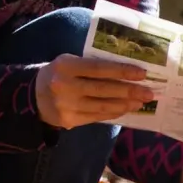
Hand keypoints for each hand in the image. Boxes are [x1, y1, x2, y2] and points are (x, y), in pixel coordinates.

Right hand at [35, 54, 153, 128]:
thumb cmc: (59, 74)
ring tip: (140, 102)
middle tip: (149, 92)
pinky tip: (124, 109)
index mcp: (66, 66)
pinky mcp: (69, 120)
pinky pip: (97, 117)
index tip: (142, 73)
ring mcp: (67, 106)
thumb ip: (91, 65)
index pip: (99, 69)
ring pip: (103, 106)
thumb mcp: (69, 62)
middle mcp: (65, 86)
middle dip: (129, 91)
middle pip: (104, 89)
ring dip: (125, 104)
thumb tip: (125, 72)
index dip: (122, 71)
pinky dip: (113, 113)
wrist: (33, 96)